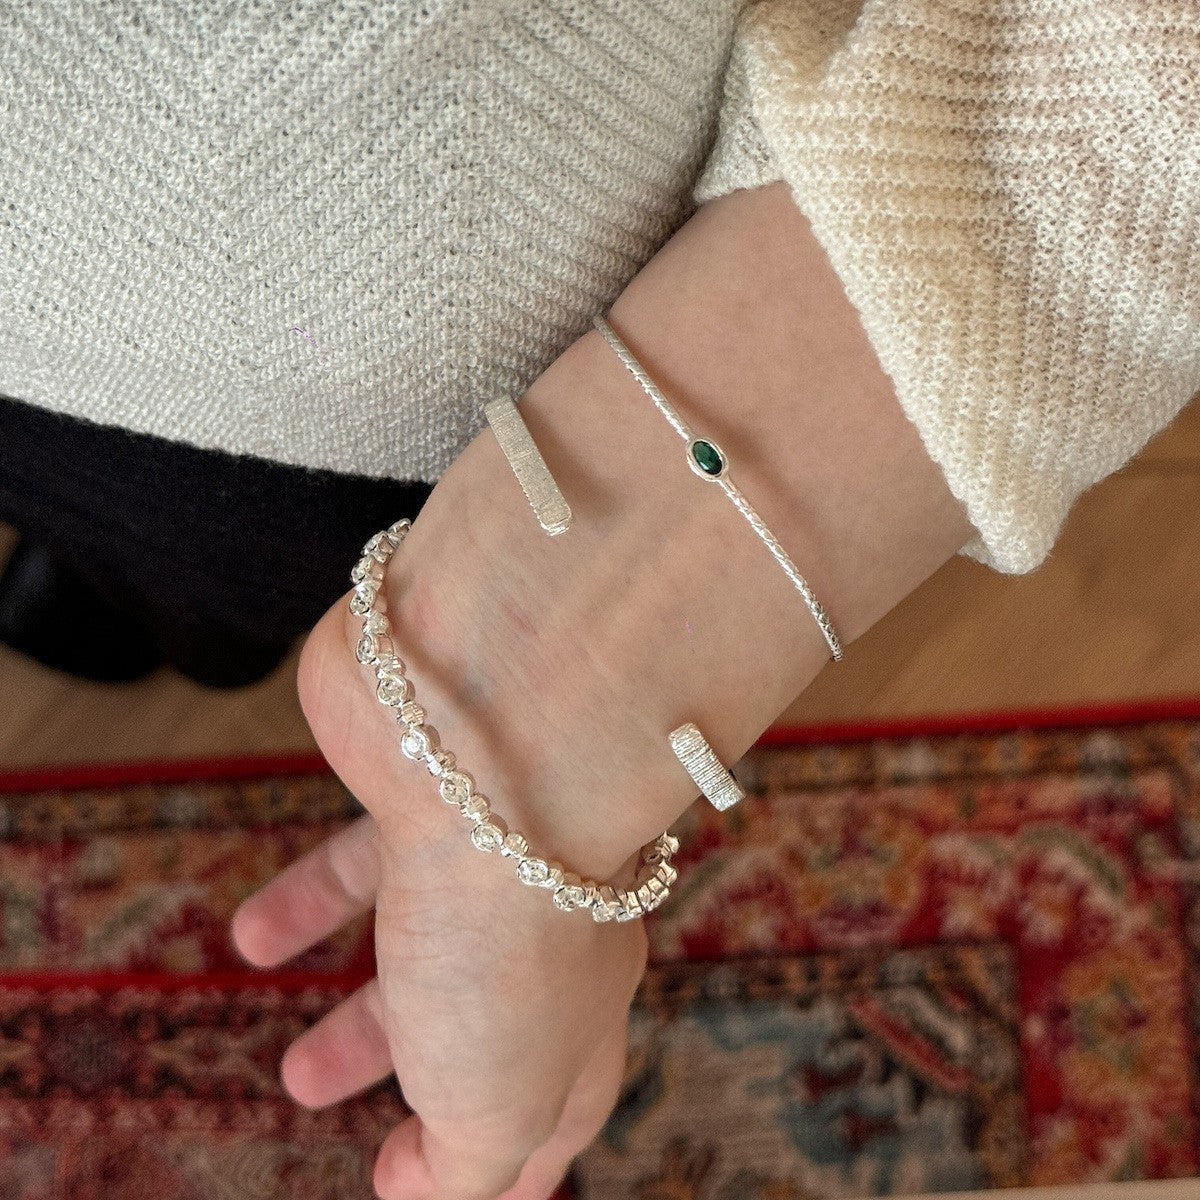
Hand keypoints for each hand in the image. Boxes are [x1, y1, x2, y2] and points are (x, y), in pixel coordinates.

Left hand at [231, 581, 649, 1199]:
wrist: (482, 747)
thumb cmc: (505, 935)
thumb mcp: (495, 1099)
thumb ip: (468, 1168)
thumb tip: (425, 1194)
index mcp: (582, 1007)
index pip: (563, 1103)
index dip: (522, 1163)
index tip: (480, 1198)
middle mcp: (542, 926)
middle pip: (485, 1026)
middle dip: (420, 1089)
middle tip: (370, 1137)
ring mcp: (477, 859)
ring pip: (422, 952)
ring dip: (360, 1013)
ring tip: (291, 1074)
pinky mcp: (413, 798)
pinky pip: (360, 865)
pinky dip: (305, 909)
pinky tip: (250, 937)